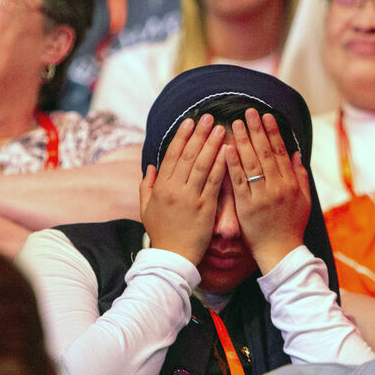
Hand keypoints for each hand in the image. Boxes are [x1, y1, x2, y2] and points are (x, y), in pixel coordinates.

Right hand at [140, 115, 227, 265]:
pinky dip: (221, 166)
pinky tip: (227, 152)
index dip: (181, 137)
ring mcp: (191, 198)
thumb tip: (150, 166)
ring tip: (220, 128)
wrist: (173, 258)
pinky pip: (214, 182)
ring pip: (202, 165)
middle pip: (188, 156)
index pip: (172, 155)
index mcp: (161, 187)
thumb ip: (147, 186)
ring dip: (212, 145)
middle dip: (199, 134)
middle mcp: (175, 189)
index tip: (190, 121)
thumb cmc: (161, 233)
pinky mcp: (206, 208)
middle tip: (208, 117)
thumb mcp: (146, 208)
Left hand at [224, 108, 310, 272]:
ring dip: (243, 141)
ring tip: (235, 123)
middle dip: (256, 130)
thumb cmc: (292, 227)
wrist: (281, 252)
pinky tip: (225, 148)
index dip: (273, 133)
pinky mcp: (246, 207)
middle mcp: (277, 187)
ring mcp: (262, 196)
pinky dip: (232, 164)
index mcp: (290, 184)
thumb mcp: (305, 201)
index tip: (266, 116)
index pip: (281, 152)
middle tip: (248, 111)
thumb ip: (301, 176)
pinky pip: (238, 182)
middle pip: (266, 153)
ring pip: (252, 163)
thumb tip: (297, 154)